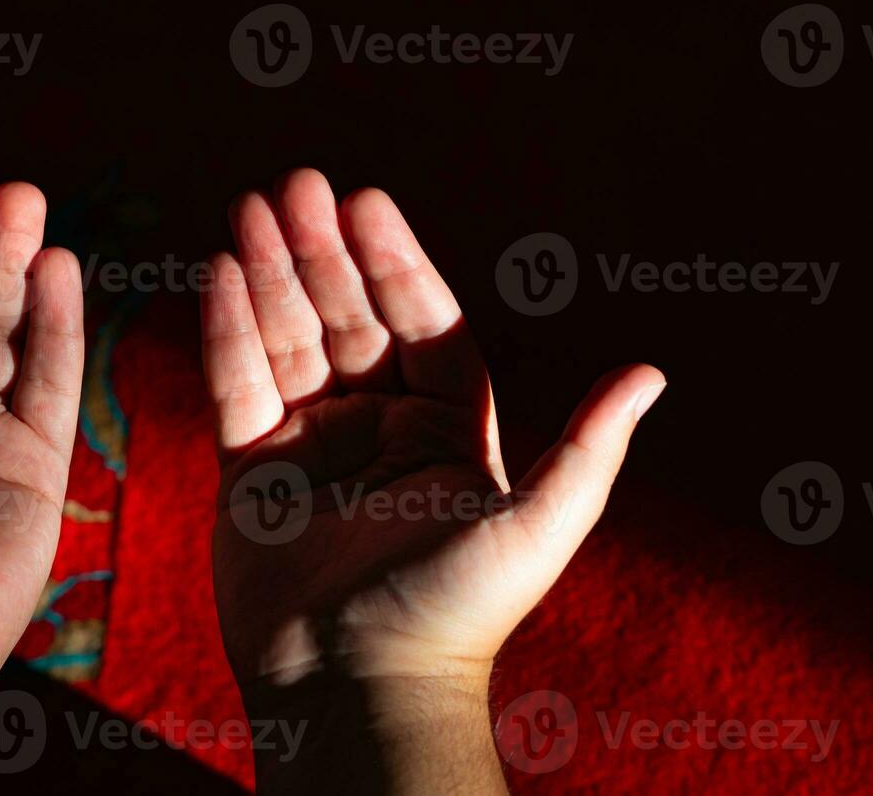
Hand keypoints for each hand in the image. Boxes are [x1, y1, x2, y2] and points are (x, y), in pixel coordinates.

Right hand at [201, 170, 663, 792]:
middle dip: (322, 251)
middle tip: (297, 184)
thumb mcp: (539, 525)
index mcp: (448, 429)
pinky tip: (220, 271)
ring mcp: (313, 445)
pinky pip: (238, 386)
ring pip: (289, 340)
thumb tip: (652, 371)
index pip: (421, 321)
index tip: (365, 201)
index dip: (394, 260)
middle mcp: (380, 427)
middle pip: (349, 318)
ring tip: (250, 207)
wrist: (359, 688)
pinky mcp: (253, 472)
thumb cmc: (456, 612)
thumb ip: (588, 446)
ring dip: (269, 273)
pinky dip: (228, 330)